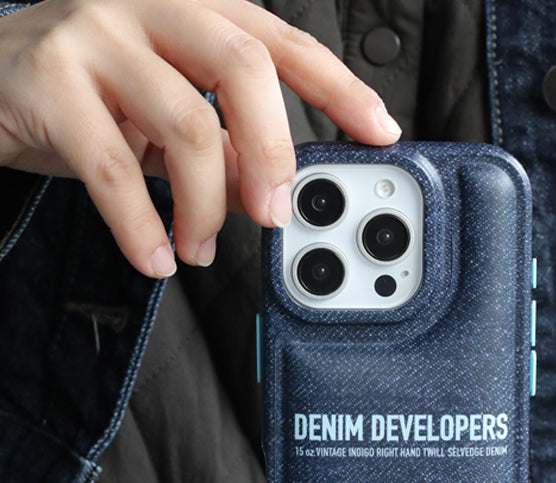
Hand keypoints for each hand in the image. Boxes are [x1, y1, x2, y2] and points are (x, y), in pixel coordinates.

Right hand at [0, 0, 400, 276]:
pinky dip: (143, 227)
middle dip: (275, 154)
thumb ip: (222, 144)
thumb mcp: (165, 115)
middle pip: (245, 67)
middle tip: (274, 215)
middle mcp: (151, 4)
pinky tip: (154, 258)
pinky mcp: (49, 78)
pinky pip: (114, 168)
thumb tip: (267, 188)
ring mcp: (97, 32)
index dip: (338, 88)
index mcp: (193, 8)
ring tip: (199, 249)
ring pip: (187, 126)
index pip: (283, 43)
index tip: (379, 132)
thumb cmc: (86, 94)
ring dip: (206, 207)